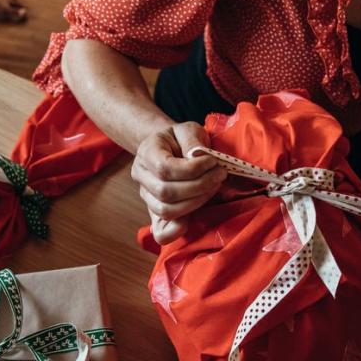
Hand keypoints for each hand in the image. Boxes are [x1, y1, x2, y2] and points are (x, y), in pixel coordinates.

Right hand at [131, 122, 225, 243]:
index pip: (164, 168)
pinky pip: (161, 231)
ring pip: (167, 210)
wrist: (170, 148)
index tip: (213, 162)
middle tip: (220, 175)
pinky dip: (177, 230)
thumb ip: (192, 140)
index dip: (192, 169)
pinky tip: (193, 218)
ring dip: (196, 202)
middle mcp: (141, 175)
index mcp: (146, 152)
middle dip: (199, 186)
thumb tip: (197, 157)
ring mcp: (146, 196)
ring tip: (214, 187)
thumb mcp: (187, 129)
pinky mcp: (155, 213)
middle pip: (166, 192)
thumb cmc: (181, 139)